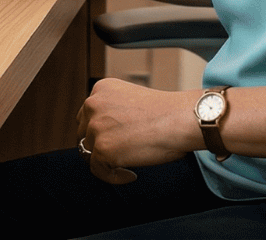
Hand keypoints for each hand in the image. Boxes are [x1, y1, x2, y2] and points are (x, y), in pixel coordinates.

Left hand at [76, 79, 201, 184]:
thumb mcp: (132, 100)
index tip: (117, 140)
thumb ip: (114, 111)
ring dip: (106, 160)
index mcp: (101, 88)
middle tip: (121, 154)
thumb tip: (106, 135)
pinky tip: (131, 174)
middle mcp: (93, 104)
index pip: (88, 115)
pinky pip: (98, 170)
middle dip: (99, 144)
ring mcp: (95, 126)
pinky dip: (113, 176)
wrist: (181, 119)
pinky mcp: (102, 148)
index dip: (100, 131)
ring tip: (129, 163)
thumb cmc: (168, 112)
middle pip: (84, 132)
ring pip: (89, 152)